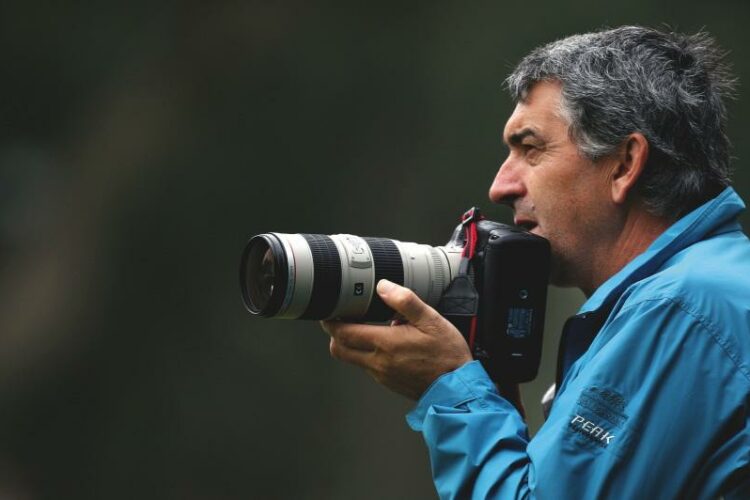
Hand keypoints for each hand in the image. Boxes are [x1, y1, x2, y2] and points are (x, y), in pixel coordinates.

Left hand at [321, 279, 472, 399]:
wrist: (457, 389)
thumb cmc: (447, 355)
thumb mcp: (431, 320)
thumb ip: (405, 301)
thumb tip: (383, 286)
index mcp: (385, 344)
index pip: (343, 334)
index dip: (331, 321)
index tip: (330, 311)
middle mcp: (378, 362)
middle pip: (338, 349)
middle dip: (334, 333)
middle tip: (340, 319)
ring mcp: (381, 375)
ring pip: (352, 359)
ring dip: (351, 343)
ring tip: (365, 327)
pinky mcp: (388, 382)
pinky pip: (367, 366)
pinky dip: (366, 354)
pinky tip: (384, 343)